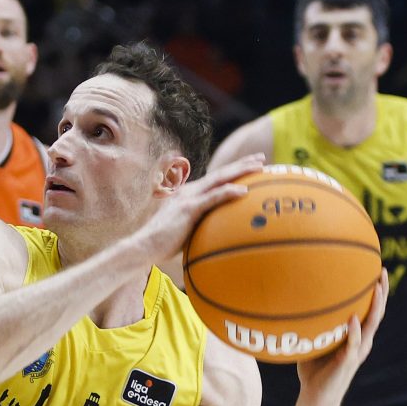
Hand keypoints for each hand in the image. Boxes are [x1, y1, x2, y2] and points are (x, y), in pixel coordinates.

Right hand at [133, 154, 264, 262]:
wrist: (144, 246)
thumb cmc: (163, 244)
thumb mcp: (185, 231)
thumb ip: (200, 227)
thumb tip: (217, 235)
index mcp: (190, 194)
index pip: (216, 179)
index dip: (234, 170)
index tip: (251, 166)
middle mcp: (190, 191)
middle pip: (221, 173)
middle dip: (242, 164)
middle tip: (262, 158)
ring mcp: (189, 198)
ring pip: (219, 179)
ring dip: (240, 171)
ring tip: (260, 167)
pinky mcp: (189, 209)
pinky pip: (213, 198)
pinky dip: (229, 192)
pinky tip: (244, 191)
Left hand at [296, 268, 388, 405]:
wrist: (315, 396)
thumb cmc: (313, 368)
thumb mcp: (314, 340)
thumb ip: (314, 323)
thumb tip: (296, 299)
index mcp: (356, 336)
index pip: (370, 309)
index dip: (375, 290)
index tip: (375, 268)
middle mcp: (361, 341)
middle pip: (377, 312)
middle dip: (381, 291)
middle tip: (381, 270)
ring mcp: (357, 351)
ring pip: (371, 326)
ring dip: (375, 307)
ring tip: (376, 289)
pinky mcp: (347, 362)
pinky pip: (353, 344)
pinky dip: (354, 332)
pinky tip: (352, 319)